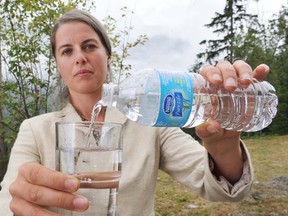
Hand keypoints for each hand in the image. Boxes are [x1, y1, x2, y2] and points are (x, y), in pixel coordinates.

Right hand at [9, 163, 88, 214]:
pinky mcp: (19, 215)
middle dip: (62, 199)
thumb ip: (63, 178)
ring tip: (76, 212)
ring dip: (56, 215)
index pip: (39, 174)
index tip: (75, 184)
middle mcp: (18, 187)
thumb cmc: (45, 178)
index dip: (57, 180)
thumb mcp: (50, 173)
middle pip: (38, 194)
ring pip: (34, 212)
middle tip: (82, 202)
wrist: (30, 187)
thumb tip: (86, 182)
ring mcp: (17, 203)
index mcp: (27, 171)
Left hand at [195, 60, 268, 182]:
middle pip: (223, 67)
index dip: (211, 72)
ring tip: (246, 83)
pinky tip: (263, 70)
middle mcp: (219, 81)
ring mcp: (235, 84)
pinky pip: (255, 78)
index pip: (207, 71)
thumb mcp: (204, 132)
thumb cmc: (208, 130)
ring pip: (238, 68)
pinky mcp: (248, 91)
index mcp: (205, 87)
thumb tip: (213, 126)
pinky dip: (259, 72)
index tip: (216, 82)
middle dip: (228, 73)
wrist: (222, 138)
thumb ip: (205, 130)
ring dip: (243, 71)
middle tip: (230, 87)